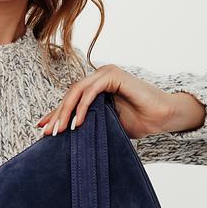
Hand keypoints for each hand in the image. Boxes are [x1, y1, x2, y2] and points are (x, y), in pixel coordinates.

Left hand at [36, 64, 205, 139]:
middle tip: (49, 133)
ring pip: (77, 91)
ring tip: (61, 130)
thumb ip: (88, 123)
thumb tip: (66, 134)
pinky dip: (82, 106)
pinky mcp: (113, 75)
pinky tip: (77, 123)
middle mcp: (99, 77)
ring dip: (66, 111)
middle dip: (58, 115)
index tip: (43, 129)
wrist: (163, 117)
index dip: (56, 114)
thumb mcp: (105, 124)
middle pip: (70, 95)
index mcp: (97, 87)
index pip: (71, 100)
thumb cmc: (140, 121)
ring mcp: (106, 73)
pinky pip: (91, 91)